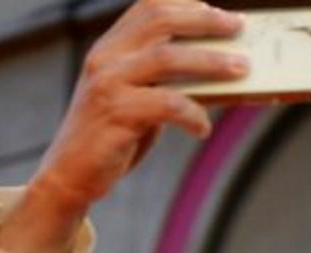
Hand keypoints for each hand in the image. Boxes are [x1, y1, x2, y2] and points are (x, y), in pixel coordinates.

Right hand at [0, 0, 246, 252]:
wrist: (69, 177)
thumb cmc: (109, 141)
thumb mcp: (135, 101)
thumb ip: (162, 84)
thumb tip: (213, 77)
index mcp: (109, 48)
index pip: (148, 8)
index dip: (186, 5)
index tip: (220, 13)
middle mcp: (106, 58)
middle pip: (161, 20)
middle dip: (205, 21)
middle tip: (239, 27)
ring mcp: (108, 84)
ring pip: (168, 58)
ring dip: (210, 62)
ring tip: (241, 70)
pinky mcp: (116, 114)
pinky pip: (167, 104)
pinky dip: (192, 114)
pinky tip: (203, 128)